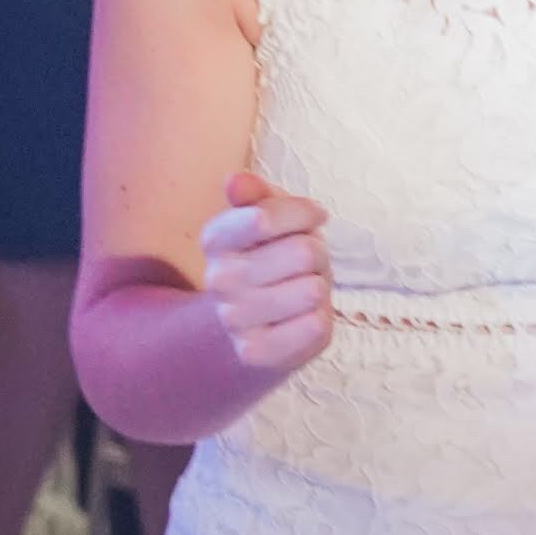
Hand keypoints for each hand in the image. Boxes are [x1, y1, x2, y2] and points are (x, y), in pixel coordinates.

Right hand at [199, 175, 333, 384]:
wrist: (255, 326)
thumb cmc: (273, 259)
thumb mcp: (269, 218)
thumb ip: (256, 195)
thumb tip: (235, 181)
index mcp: (216, 238)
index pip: (265, 218)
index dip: (305, 215)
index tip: (314, 217)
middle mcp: (218, 279)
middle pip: (303, 253)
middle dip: (316, 255)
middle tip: (303, 266)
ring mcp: (234, 318)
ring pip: (313, 290)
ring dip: (318, 288)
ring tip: (298, 292)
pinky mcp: (256, 353)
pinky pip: (315, 326)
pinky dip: (318, 321)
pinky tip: (298, 321)